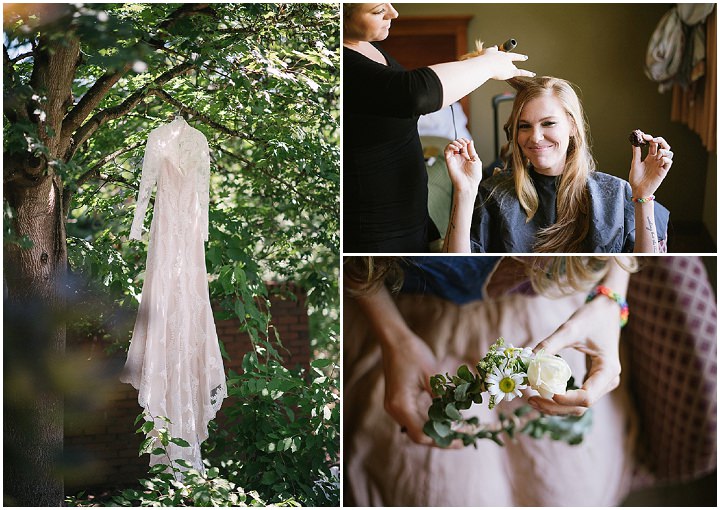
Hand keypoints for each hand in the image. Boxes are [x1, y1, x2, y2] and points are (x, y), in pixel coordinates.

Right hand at [381, 331, 461, 447]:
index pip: (422, 435)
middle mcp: (395, 410)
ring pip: (417, 426)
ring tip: (458, 429)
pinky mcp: (398, 400)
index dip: (443, 441)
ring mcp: (395, 406)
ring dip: (437, 429)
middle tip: (463, 438)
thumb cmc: (413, 353)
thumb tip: (457, 419)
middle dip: (441, 438)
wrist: (395, 338)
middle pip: (419, 434)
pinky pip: (415, 417)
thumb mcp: (432, 376)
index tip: (462, 441)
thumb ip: (442, 399)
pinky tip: (445, 417)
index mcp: (401, 405)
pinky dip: (430, 419)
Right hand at [444, 138, 482, 194]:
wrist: (468, 184)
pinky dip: (450, 146)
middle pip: (456, 143)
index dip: (465, 140)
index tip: (468, 141)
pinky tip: (456, 149)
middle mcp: (459, 157)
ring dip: (455, 142)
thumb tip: (470, 141)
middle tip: (464, 144)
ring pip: (450, 146)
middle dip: (460, 140)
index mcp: (466, 157)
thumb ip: (472, 150)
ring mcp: (454, 159)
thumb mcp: (476, 160)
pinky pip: (446, 151)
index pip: (463, 145)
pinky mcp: (449, 161)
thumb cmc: (473, 176)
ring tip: (460, 146)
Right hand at [475, 46, 534, 80]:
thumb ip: (493, 49)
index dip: (517, 55)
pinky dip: (528, 73)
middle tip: (525, 57)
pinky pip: (521, 72)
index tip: (523, 56)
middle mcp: (508, 60)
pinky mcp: (510, 72)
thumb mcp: (488, 51)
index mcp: (503, 55)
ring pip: (515, 69)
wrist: (485, 65)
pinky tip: (533, 74)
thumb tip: (495, 47)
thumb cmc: (484, 59)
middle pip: (514, 60)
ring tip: (515, 74)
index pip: (511, 54)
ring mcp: (509, 66)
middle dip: (520, 58)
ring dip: (515, 70)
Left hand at [527, 296, 621, 415]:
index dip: (564, 399)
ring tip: (531, 399)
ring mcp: (602, 384)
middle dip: (554, 407)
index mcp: (608, 370)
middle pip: (580, 406)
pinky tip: (542, 393)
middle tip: (529, 399)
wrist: (607, 311)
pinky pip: (576, 398)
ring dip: (555, 407)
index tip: (541, 390)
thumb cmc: (591, 317)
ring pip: (577, 406)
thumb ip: (549, 345)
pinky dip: (559, 400)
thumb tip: (528, 361)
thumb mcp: (570, 329)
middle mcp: (608, 382)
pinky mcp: (593, 382)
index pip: (587, 397)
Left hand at [629, 131, 672, 196]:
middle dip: (660, 140)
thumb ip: (636, 153)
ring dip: (663, 150)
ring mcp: (660, 164)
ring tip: (657, 154)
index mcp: (649, 157)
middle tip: (652, 139)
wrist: (638, 190)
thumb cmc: (635, 178)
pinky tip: (660, 160)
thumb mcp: (635, 163)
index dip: (649, 138)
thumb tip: (634, 141)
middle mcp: (656, 159)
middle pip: (663, 145)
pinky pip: (669, 162)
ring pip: (669, 152)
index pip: (653, 144)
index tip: (642, 135)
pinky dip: (665, 159)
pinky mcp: (663, 171)